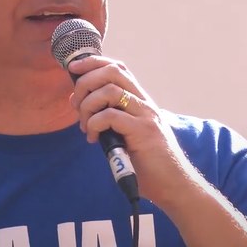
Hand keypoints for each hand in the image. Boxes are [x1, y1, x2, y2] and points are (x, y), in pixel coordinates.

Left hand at [66, 55, 196, 206]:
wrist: (173, 184)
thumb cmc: (146, 162)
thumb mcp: (123, 133)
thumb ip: (106, 116)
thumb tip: (77, 100)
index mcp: (139, 100)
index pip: (117, 67)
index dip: (93, 62)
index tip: (73, 67)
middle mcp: (144, 102)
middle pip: (112, 72)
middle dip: (85, 83)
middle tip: (76, 105)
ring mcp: (145, 115)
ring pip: (109, 91)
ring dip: (88, 106)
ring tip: (85, 126)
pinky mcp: (143, 131)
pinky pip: (111, 116)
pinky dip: (95, 125)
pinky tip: (94, 139)